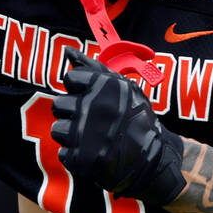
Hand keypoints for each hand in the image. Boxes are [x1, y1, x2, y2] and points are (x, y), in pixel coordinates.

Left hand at [51, 47, 185, 205]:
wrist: (154, 160)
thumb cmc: (136, 118)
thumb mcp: (124, 88)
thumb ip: (94, 68)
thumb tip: (68, 51)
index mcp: (104, 87)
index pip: (70, 78)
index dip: (79, 88)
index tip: (92, 98)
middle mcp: (94, 108)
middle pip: (58, 103)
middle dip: (72, 112)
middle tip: (93, 121)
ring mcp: (87, 135)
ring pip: (57, 128)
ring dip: (71, 134)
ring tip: (92, 138)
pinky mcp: (81, 160)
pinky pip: (63, 152)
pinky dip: (76, 155)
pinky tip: (93, 153)